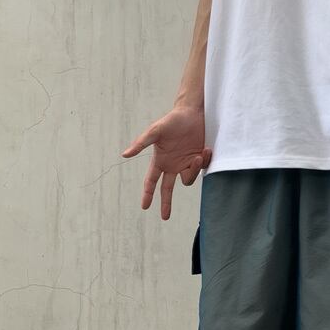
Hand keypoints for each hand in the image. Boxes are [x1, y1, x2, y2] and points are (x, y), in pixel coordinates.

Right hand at [121, 105, 212, 220]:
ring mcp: (185, 164)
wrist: (193, 113)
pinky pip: (201, 169)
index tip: (144, 206)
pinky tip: (205, 149)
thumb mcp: (155, 131)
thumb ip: (141, 144)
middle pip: (167, 189)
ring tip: (197, 155)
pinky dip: (204, 161)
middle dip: (166, 203)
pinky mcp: (198, 160)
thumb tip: (124, 155)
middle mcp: (172, 165)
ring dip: (193, 170)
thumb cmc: (172, 120)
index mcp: (160, 161)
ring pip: (188, 179)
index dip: (147, 194)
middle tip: (165, 217)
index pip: (151, 181)